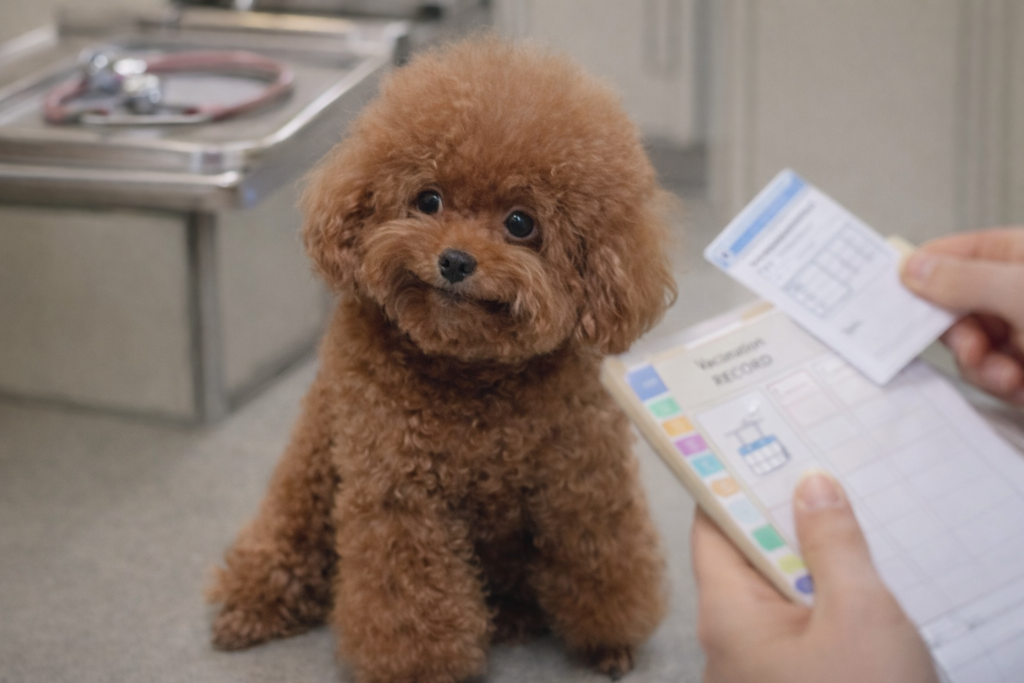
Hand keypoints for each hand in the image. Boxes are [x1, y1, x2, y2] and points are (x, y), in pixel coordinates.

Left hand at [691, 471, 937, 682]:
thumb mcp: (860, 615)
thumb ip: (834, 544)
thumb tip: (810, 484)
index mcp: (726, 617)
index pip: (712, 529)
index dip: (735, 486)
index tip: (762, 447)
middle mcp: (728, 642)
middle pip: (746, 561)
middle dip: (783, 520)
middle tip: (819, 473)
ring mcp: (756, 669)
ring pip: (777, 596)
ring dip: (808, 562)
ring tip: (844, 515)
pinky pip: (797, 629)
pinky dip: (820, 602)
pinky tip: (856, 580)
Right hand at [900, 228, 1023, 404]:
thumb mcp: (1020, 292)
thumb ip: (962, 279)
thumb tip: (912, 267)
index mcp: (1021, 257)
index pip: (958, 254)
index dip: (926, 272)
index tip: (896, 292)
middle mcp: (1019, 291)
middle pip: (957, 307)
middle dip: (961, 336)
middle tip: (972, 347)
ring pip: (971, 347)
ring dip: (983, 367)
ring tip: (1009, 375)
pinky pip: (992, 375)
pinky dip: (1002, 385)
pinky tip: (1021, 385)